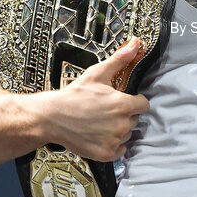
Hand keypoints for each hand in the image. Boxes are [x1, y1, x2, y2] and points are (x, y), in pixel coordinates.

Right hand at [39, 38, 150, 161]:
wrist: (52, 117)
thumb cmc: (74, 95)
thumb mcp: (97, 73)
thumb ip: (120, 59)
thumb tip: (135, 43)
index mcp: (123, 104)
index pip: (144, 105)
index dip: (135, 101)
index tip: (122, 100)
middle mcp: (122, 124)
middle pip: (135, 119)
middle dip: (125, 115)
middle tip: (106, 110)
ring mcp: (115, 140)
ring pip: (127, 134)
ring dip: (119, 129)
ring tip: (100, 122)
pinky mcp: (107, 153)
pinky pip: (120, 150)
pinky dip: (113, 144)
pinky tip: (99, 135)